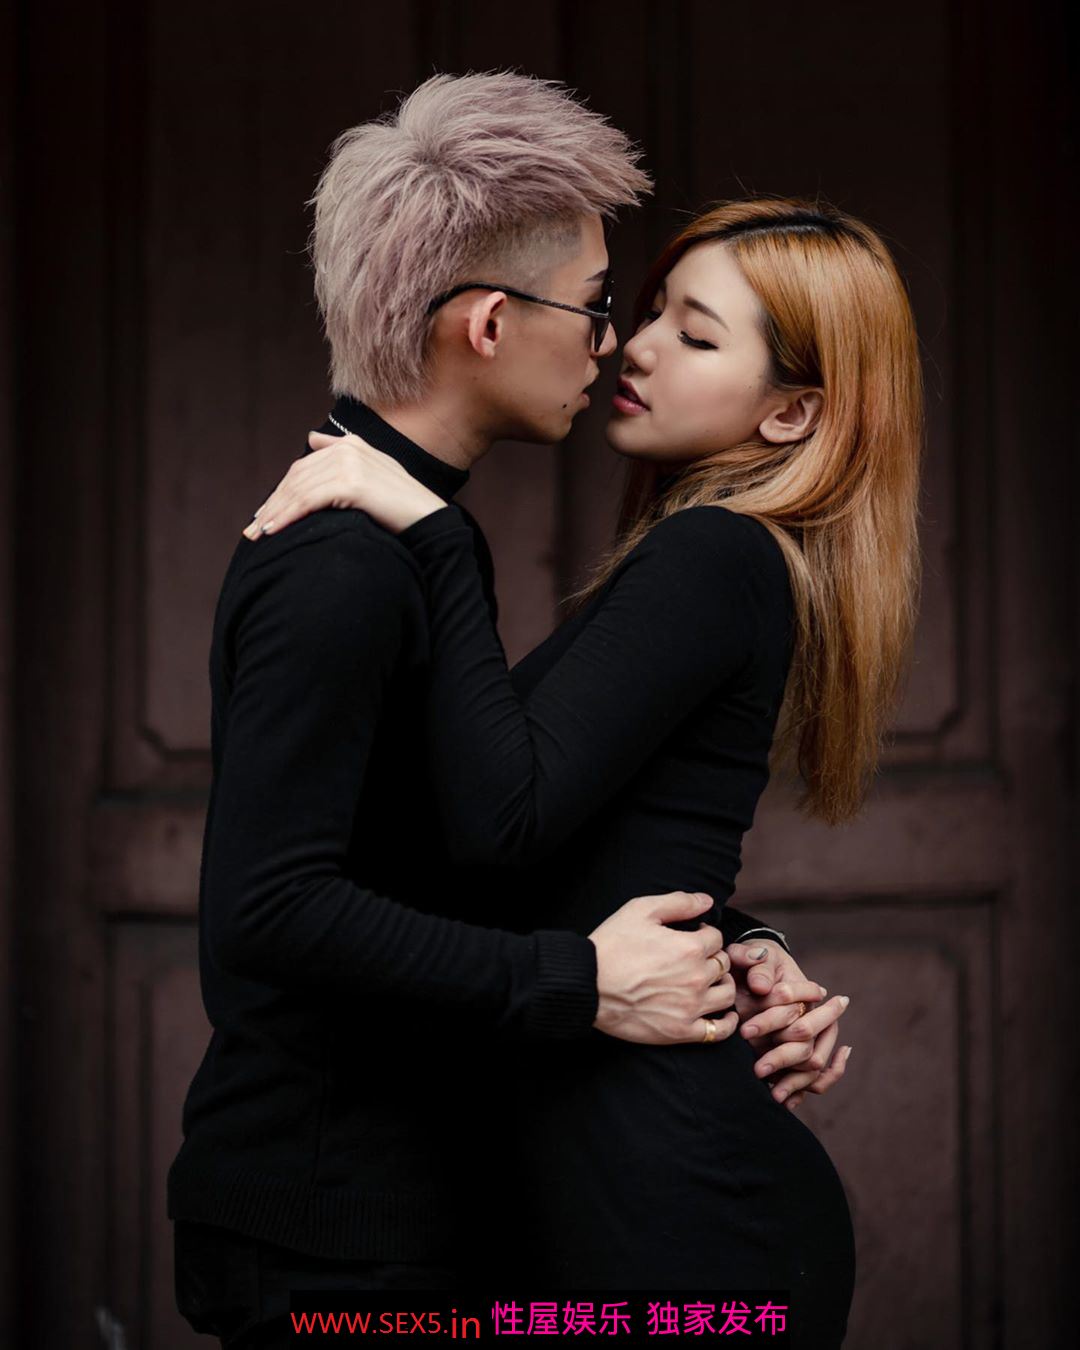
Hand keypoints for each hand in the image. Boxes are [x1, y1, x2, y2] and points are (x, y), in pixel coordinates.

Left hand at [241, 431, 444, 539]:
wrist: (428, 519)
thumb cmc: (401, 505)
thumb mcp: (373, 472)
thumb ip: (341, 454)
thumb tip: (312, 439)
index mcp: (350, 445)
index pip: (303, 469)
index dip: (280, 492)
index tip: (264, 515)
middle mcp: (347, 450)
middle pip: (296, 479)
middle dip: (272, 505)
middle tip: (252, 530)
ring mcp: (350, 465)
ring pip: (298, 490)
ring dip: (274, 514)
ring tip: (258, 535)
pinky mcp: (352, 484)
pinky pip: (308, 501)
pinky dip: (288, 516)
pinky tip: (275, 531)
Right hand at [589, 892, 737, 1045]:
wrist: (587, 984)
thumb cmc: (612, 945)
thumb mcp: (641, 910)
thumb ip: (678, 902)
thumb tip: (707, 901)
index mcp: (689, 948)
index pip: (716, 937)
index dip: (704, 934)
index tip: (691, 936)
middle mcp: (696, 978)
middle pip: (723, 964)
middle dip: (713, 956)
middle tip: (696, 958)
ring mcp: (691, 1007)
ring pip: (727, 994)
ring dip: (723, 984)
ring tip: (710, 981)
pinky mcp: (681, 1031)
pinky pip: (719, 1031)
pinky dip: (726, 1022)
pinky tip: (720, 1013)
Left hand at [725, 940, 851, 1110]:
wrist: (750, 971)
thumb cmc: (752, 962)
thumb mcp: (750, 954)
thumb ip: (754, 963)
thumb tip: (762, 986)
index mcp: (805, 989)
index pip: (796, 1005)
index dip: (772, 1019)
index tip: (745, 1030)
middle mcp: (813, 1014)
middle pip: (807, 1038)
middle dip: (782, 1055)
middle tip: (757, 1067)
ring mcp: (809, 1036)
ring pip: (813, 1062)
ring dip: (795, 1080)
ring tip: (775, 1094)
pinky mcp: (800, 1052)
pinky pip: (813, 1078)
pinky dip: (803, 1090)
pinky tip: (786, 1101)